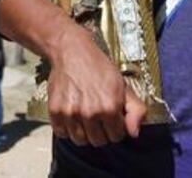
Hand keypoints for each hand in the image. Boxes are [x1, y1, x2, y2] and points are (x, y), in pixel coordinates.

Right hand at [47, 24, 144, 146]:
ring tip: (85, 116)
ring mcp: (71, 113)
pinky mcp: (55, 111)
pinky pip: (62, 134)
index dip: (116, 128)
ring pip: (80, 140)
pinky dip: (66, 128)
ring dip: (84, 132)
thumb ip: (136, 110)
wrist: (72, 51)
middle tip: (98, 116)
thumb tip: (134, 133)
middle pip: (98, 141)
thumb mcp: (124, 85)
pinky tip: (72, 115)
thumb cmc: (98, 67)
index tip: (112, 118)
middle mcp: (90, 112)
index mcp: (109, 107)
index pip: (117, 136)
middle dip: (101, 132)